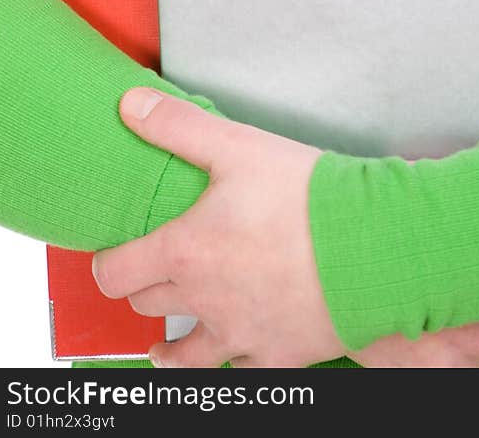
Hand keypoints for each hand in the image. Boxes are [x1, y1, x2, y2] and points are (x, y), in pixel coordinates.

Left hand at [91, 88, 345, 367]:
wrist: (371, 246)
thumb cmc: (308, 197)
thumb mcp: (238, 146)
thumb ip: (179, 126)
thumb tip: (131, 105)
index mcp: (184, 252)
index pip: (115, 272)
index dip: (108, 262)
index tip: (115, 254)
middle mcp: (203, 301)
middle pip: (147, 306)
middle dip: (143, 288)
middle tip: (150, 274)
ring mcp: (240, 335)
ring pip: (185, 356)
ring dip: (171, 348)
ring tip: (165, 346)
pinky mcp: (278, 356)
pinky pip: (241, 372)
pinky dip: (233, 363)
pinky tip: (235, 354)